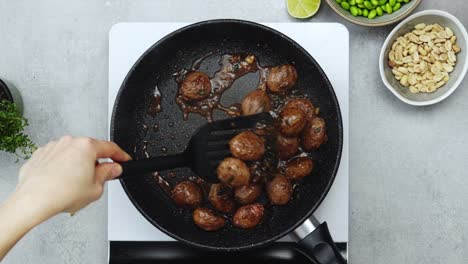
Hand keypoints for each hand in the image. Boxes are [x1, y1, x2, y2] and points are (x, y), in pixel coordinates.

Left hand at [15, 136, 130, 216]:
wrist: (33, 200)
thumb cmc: (62, 193)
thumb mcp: (96, 188)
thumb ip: (107, 174)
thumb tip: (112, 169)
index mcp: (87, 146)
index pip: (110, 148)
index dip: (121, 155)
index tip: (124, 160)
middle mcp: (69, 142)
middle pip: (90, 150)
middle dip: (95, 163)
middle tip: (97, 179)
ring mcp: (53, 147)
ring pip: (72, 154)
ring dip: (77, 165)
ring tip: (74, 185)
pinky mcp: (40, 155)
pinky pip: (57, 159)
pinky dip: (61, 168)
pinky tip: (61, 183)